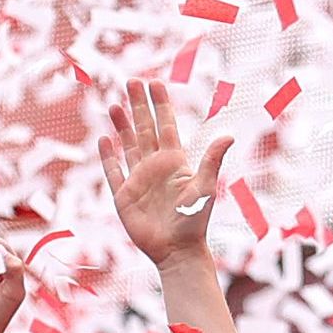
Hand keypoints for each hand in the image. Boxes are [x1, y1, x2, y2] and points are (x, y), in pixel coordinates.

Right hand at [108, 78, 229, 263]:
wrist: (177, 252)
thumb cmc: (194, 222)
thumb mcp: (205, 188)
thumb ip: (212, 160)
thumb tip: (228, 136)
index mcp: (175, 162)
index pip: (166, 125)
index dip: (160, 104)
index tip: (155, 83)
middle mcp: (156, 167)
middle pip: (144, 129)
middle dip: (138, 105)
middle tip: (131, 80)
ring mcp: (139, 180)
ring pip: (127, 145)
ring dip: (121, 125)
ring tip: (113, 104)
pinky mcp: (124, 196)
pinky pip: (113, 172)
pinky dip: (108, 156)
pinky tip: (104, 139)